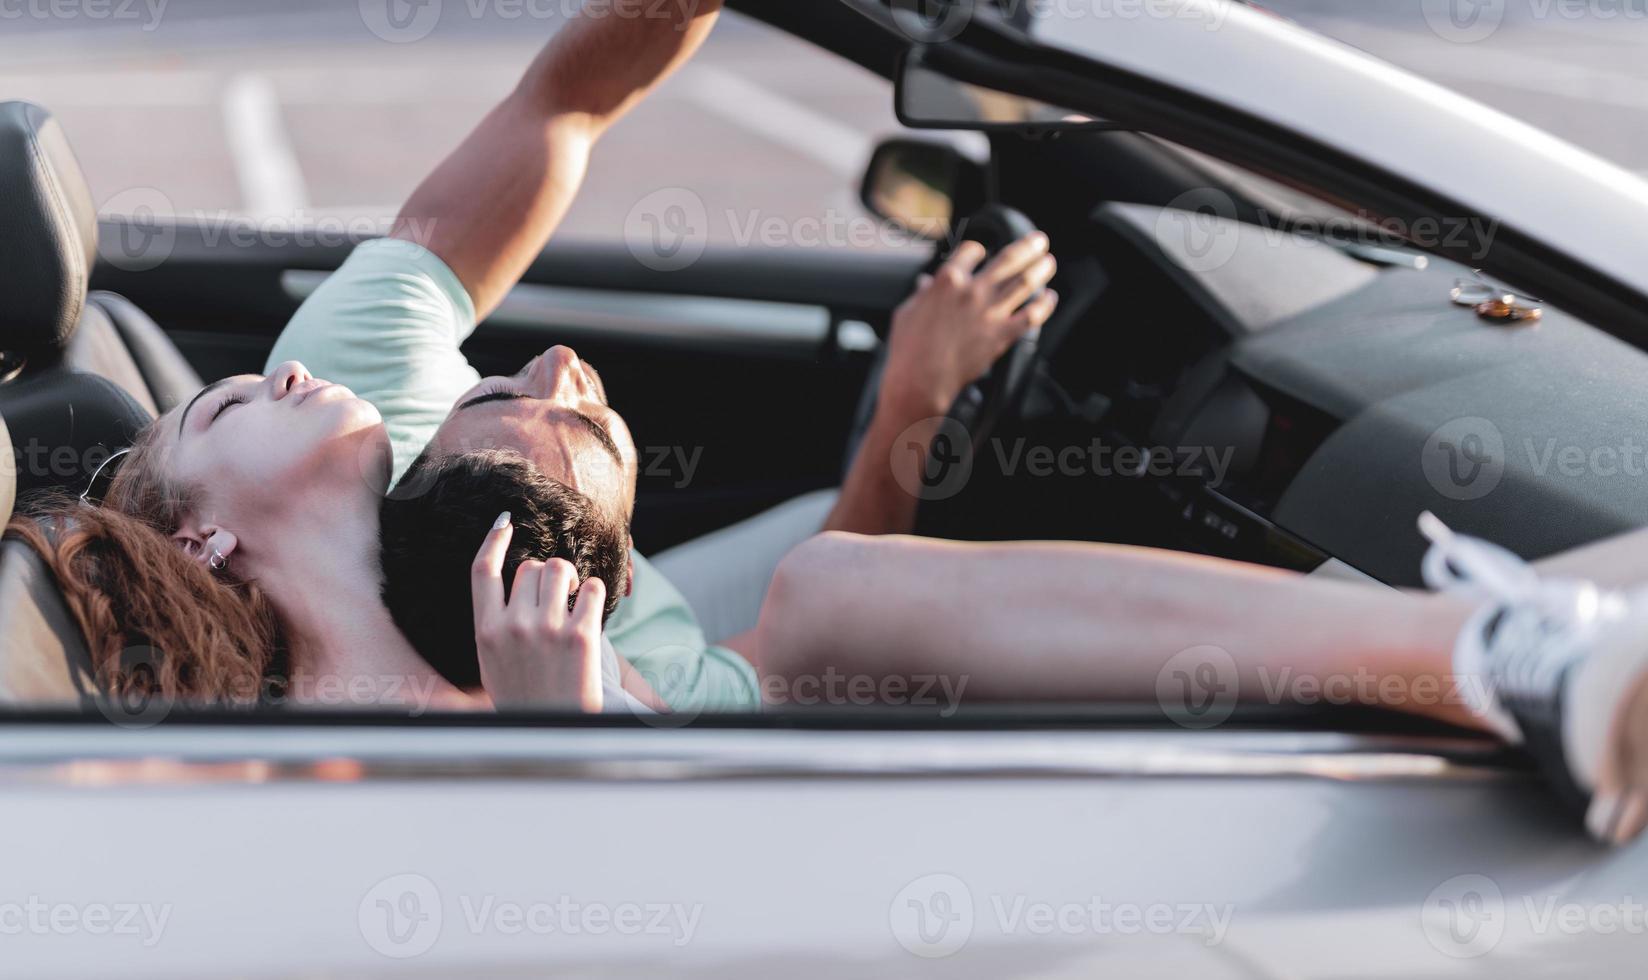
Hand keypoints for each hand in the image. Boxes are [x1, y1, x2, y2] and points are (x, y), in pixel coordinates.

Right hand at [471, 513, 605, 711]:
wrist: (553, 733)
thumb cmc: (524, 695)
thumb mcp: (492, 662)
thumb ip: (496, 623)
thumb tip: (512, 580)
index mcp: (486, 631)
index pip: (481, 571)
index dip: (493, 540)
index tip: (504, 522)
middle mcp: (513, 626)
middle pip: (529, 567)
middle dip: (543, 575)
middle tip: (554, 598)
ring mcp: (547, 630)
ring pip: (559, 569)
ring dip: (568, 579)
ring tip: (572, 601)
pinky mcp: (581, 636)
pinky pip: (590, 588)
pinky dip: (591, 592)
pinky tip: (588, 610)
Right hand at [880, 232, 1059, 417]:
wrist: (921, 378)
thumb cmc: (909, 348)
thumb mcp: (907, 312)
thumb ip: (921, 294)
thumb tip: (925, 284)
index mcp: (948, 280)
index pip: (971, 251)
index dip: (979, 249)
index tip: (983, 252)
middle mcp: (973, 291)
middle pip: (1008, 259)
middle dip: (1028, 246)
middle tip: (1039, 241)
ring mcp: (990, 312)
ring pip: (1024, 282)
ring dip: (1040, 269)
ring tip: (1048, 262)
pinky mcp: (1001, 335)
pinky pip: (1031, 316)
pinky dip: (1044, 305)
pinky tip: (1049, 298)